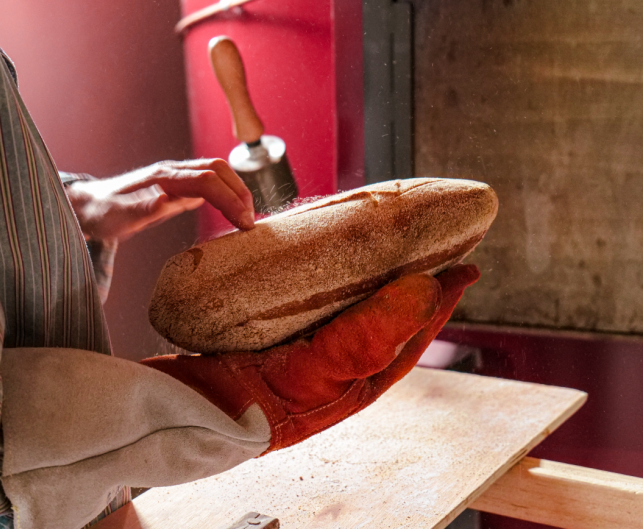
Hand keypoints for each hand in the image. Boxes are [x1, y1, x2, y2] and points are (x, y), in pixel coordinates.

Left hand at [65, 159, 255, 240]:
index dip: (229, 200)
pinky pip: (209, 184)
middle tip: (251, 223)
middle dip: (240, 192)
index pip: (207, 180)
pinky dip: (227, 195)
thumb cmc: (100, 213)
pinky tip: (232, 213)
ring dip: (236, 191)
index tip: (243, 224)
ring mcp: (176, 179)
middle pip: (219, 169)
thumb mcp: (116, 217)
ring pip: (217, 174)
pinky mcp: (177, 188)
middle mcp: (172, 172)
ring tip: (246, 218)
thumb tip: (167, 201)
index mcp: (162, 177)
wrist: (87, 206)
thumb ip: (142, 209)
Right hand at [142, 264, 479, 452]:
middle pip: (387, 314)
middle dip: (411, 280)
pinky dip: (327, 275)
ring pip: (353, 302)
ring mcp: (310, 347)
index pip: (414, 334)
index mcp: (357, 380)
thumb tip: (426, 289)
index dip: (442, 300)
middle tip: (427, 242)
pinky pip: (315, 297)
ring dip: (370, 273)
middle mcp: (339, 363)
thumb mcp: (319, 372)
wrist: (187, 410)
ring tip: (380, 242)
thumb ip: (370, 335)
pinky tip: (322, 257)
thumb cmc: (253, 408)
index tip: (465, 265)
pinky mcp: (280, 330)